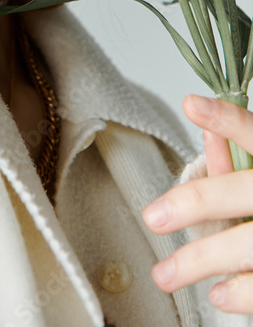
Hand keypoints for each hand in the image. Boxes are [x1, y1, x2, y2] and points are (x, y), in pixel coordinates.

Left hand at [140, 93, 252, 315]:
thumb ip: (239, 159)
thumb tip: (207, 128)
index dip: (228, 119)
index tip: (190, 104)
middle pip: (246, 191)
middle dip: (197, 203)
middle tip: (152, 217)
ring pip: (249, 244)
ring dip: (202, 260)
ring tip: (163, 275)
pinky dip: (242, 292)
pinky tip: (217, 293)